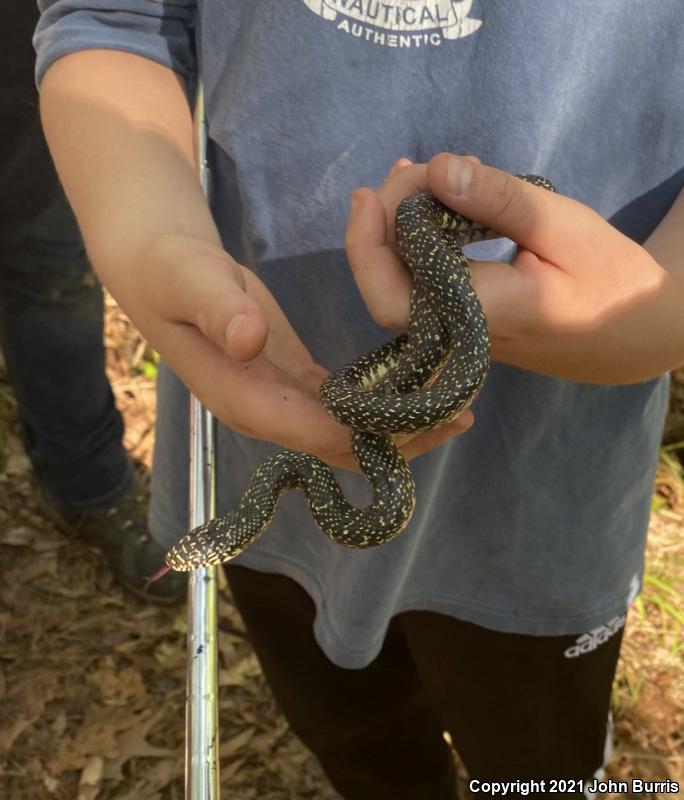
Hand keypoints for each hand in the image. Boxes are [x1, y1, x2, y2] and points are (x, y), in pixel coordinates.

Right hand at [123, 232, 471, 469]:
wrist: (159, 268)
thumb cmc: (171, 270)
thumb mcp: (188, 278)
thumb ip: (218, 309)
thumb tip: (250, 341)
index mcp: (244, 398)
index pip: (317, 432)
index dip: (373, 434)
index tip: (428, 421)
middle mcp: (266, 412)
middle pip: (341, 446)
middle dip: (400, 441)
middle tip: (461, 416)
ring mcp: (281, 401)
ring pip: (348, 433)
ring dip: (399, 427)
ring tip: (456, 407)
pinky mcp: (295, 382)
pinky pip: (344, 407)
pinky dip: (381, 404)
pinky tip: (419, 388)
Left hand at [347, 153, 681, 382]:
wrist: (632, 332)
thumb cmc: (609, 279)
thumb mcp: (565, 228)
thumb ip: (501, 202)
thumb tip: (436, 169)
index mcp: (481, 316)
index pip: (393, 296)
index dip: (365, 247)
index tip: (370, 191)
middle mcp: (458, 334)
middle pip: (387, 286)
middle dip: (383, 223)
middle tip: (410, 168)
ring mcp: (458, 332)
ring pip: (404, 282)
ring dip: (398, 226)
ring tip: (417, 172)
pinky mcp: (465, 321)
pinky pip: (426, 281)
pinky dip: (421, 236)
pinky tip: (434, 197)